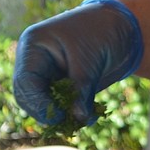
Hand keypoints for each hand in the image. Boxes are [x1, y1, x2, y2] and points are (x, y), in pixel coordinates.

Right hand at [13, 0, 142, 124]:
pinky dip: (74, 113)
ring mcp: (49, 74)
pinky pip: (62, 106)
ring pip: (46, 104)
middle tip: (70, 123)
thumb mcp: (89, 59)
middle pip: (30, 97)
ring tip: (85, 119)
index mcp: (34, 46)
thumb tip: (78, 118)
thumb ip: (80, 89)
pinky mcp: (64, 85)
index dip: (38, 103)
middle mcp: (36, 62)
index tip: (58, 117)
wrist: (124, 27)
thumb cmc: (102, 31)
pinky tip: (90, 117)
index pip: (25, 82)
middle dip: (49, 112)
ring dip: (63, 115)